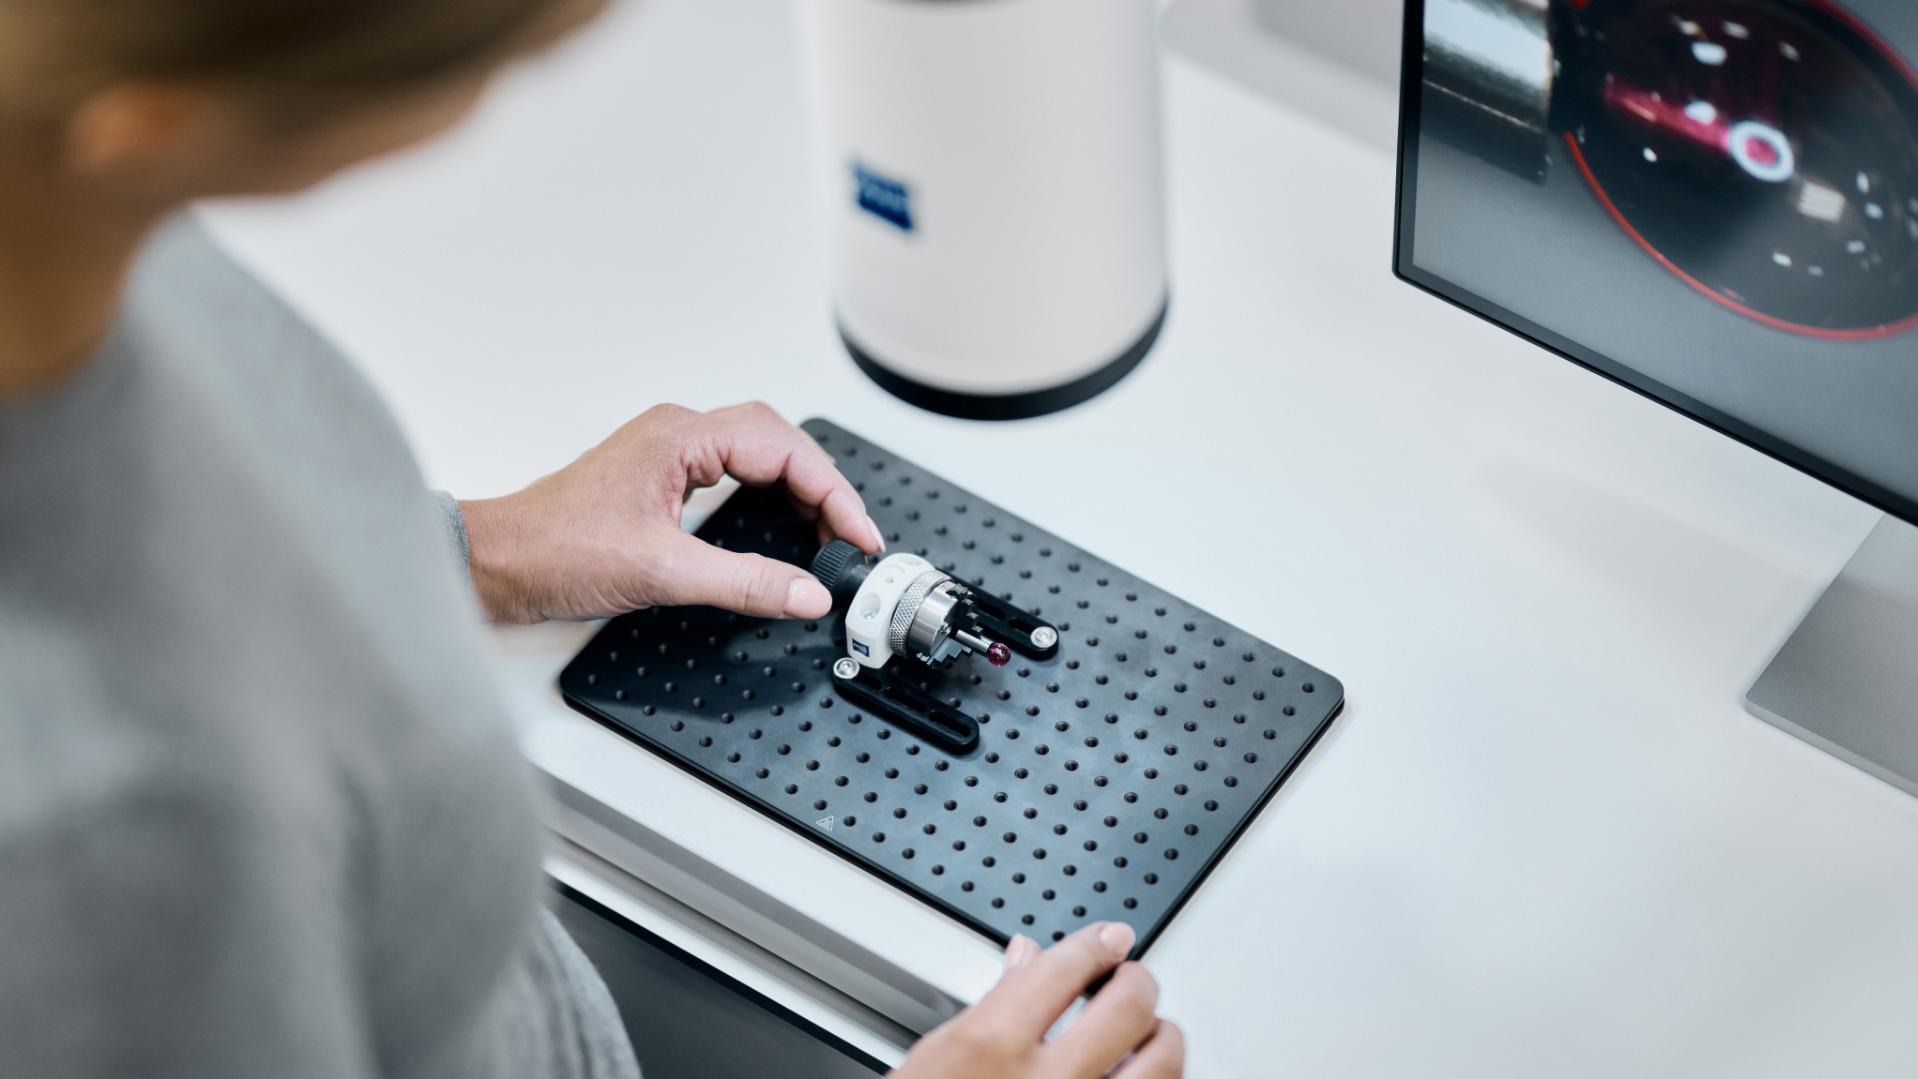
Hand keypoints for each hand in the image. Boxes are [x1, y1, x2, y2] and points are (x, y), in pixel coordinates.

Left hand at [459, 402, 884, 623]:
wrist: (496, 565)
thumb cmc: (553, 552)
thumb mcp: (663, 572)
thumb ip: (745, 582)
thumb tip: (807, 591)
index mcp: (680, 437)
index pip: (782, 449)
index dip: (832, 492)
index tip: (857, 534)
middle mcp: (676, 434)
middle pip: (778, 443)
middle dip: (823, 487)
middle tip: (853, 536)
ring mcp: (668, 455)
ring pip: (758, 454)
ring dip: (799, 490)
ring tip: (829, 533)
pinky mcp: (660, 480)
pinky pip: (734, 472)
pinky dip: (769, 496)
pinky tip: (782, 525)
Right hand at [893, 923, 1184, 1078]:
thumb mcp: (938, 1058)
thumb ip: (994, 1006)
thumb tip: (1027, 959)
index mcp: (993, 1046)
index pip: (1066, 968)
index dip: (1097, 944)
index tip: (1110, 940)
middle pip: (1129, 1006)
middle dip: (1138, 982)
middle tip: (1132, 980)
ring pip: (1163, 1063)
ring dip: (1161, 1039)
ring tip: (1149, 1034)